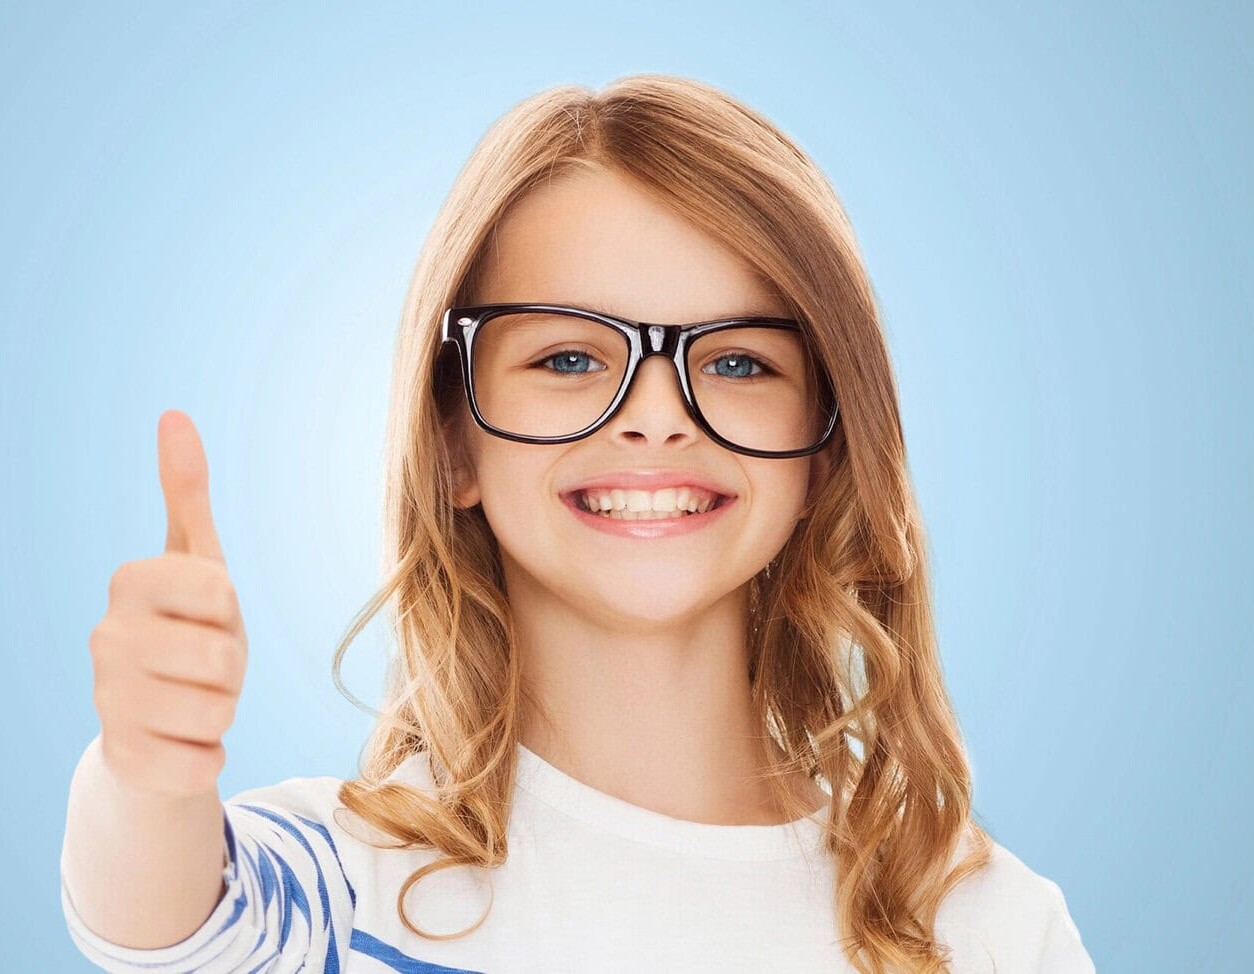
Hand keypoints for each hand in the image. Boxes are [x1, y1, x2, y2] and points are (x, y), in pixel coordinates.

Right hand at [89, 410, 248, 796]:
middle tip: (206, 665)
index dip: (230, 612)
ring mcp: (107, 701)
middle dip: (232, 667)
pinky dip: (210, 755)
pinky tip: (184, 740)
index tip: (208, 616)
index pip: (219, 593)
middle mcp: (105, 638)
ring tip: (195, 700)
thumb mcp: (197, 560)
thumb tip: (175, 414)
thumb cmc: (190, 626)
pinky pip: (203, 762)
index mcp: (130, 583)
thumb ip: (187, 491)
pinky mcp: (125, 760)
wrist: (160, 716)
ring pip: (217, 713)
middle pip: (223, 659)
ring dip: (223, 710)